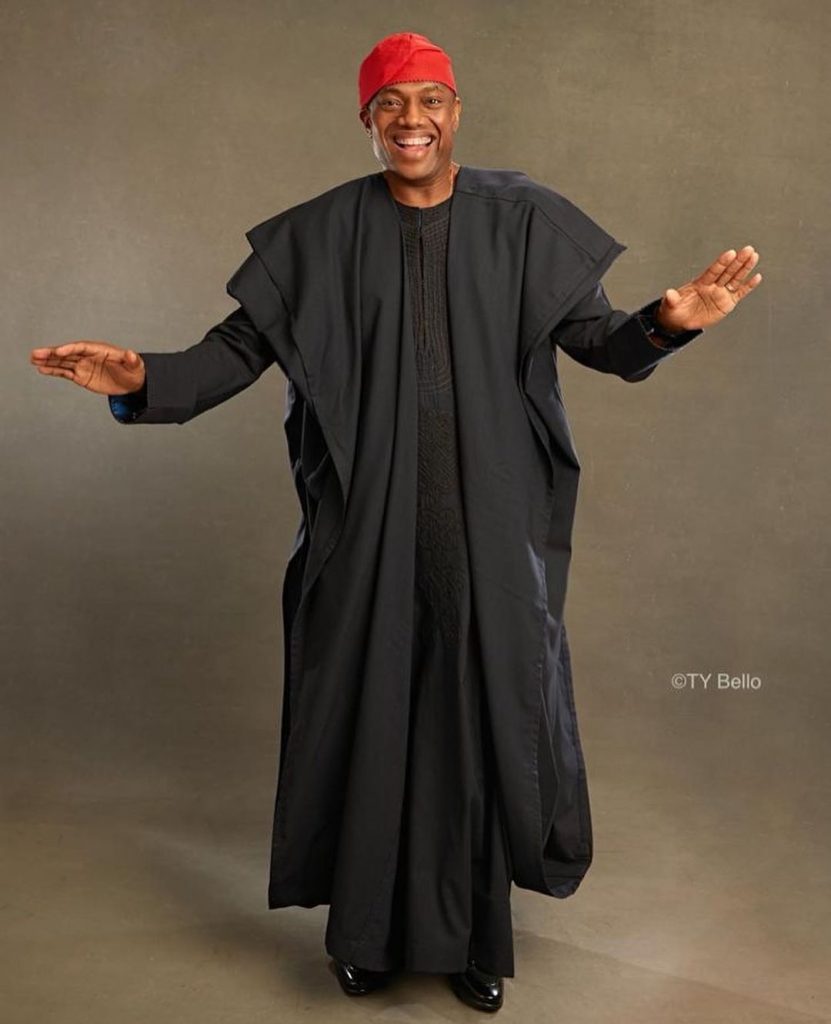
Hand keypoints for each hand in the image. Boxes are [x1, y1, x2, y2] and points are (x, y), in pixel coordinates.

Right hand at [29, 341, 145, 395]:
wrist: (131, 382)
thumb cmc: (133, 370)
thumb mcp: (136, 365)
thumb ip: (132, 359)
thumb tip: (132, 354)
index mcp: (99, 350)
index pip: (82, 347)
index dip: (70, 348)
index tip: (59, 352)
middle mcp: (88, 356)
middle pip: (67, 353)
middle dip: (52, 353)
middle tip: (36, 353)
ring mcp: (83, 365)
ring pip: (62, 362)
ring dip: (48, 361)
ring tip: (33, 359)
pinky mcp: (81, 376)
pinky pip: (64, 372)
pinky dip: (53, 371)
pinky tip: (42, 369)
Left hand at [655, 245, 762, 332]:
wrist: (680, 321)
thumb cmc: (675, 309)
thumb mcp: (671, 305)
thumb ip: (672, 299)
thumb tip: (668, 293)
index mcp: (700, 283)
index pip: (713, 271)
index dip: (722, 262)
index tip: (730, 253)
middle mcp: (713, 286)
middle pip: (728, 271)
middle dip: (738, 261)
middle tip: (748, 249)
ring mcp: (721, 293)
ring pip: (735, 279)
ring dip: (745, 269)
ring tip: (754, 257)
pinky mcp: (727, 303)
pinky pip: (739, 293)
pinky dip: (748, 286)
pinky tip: (757, 277)